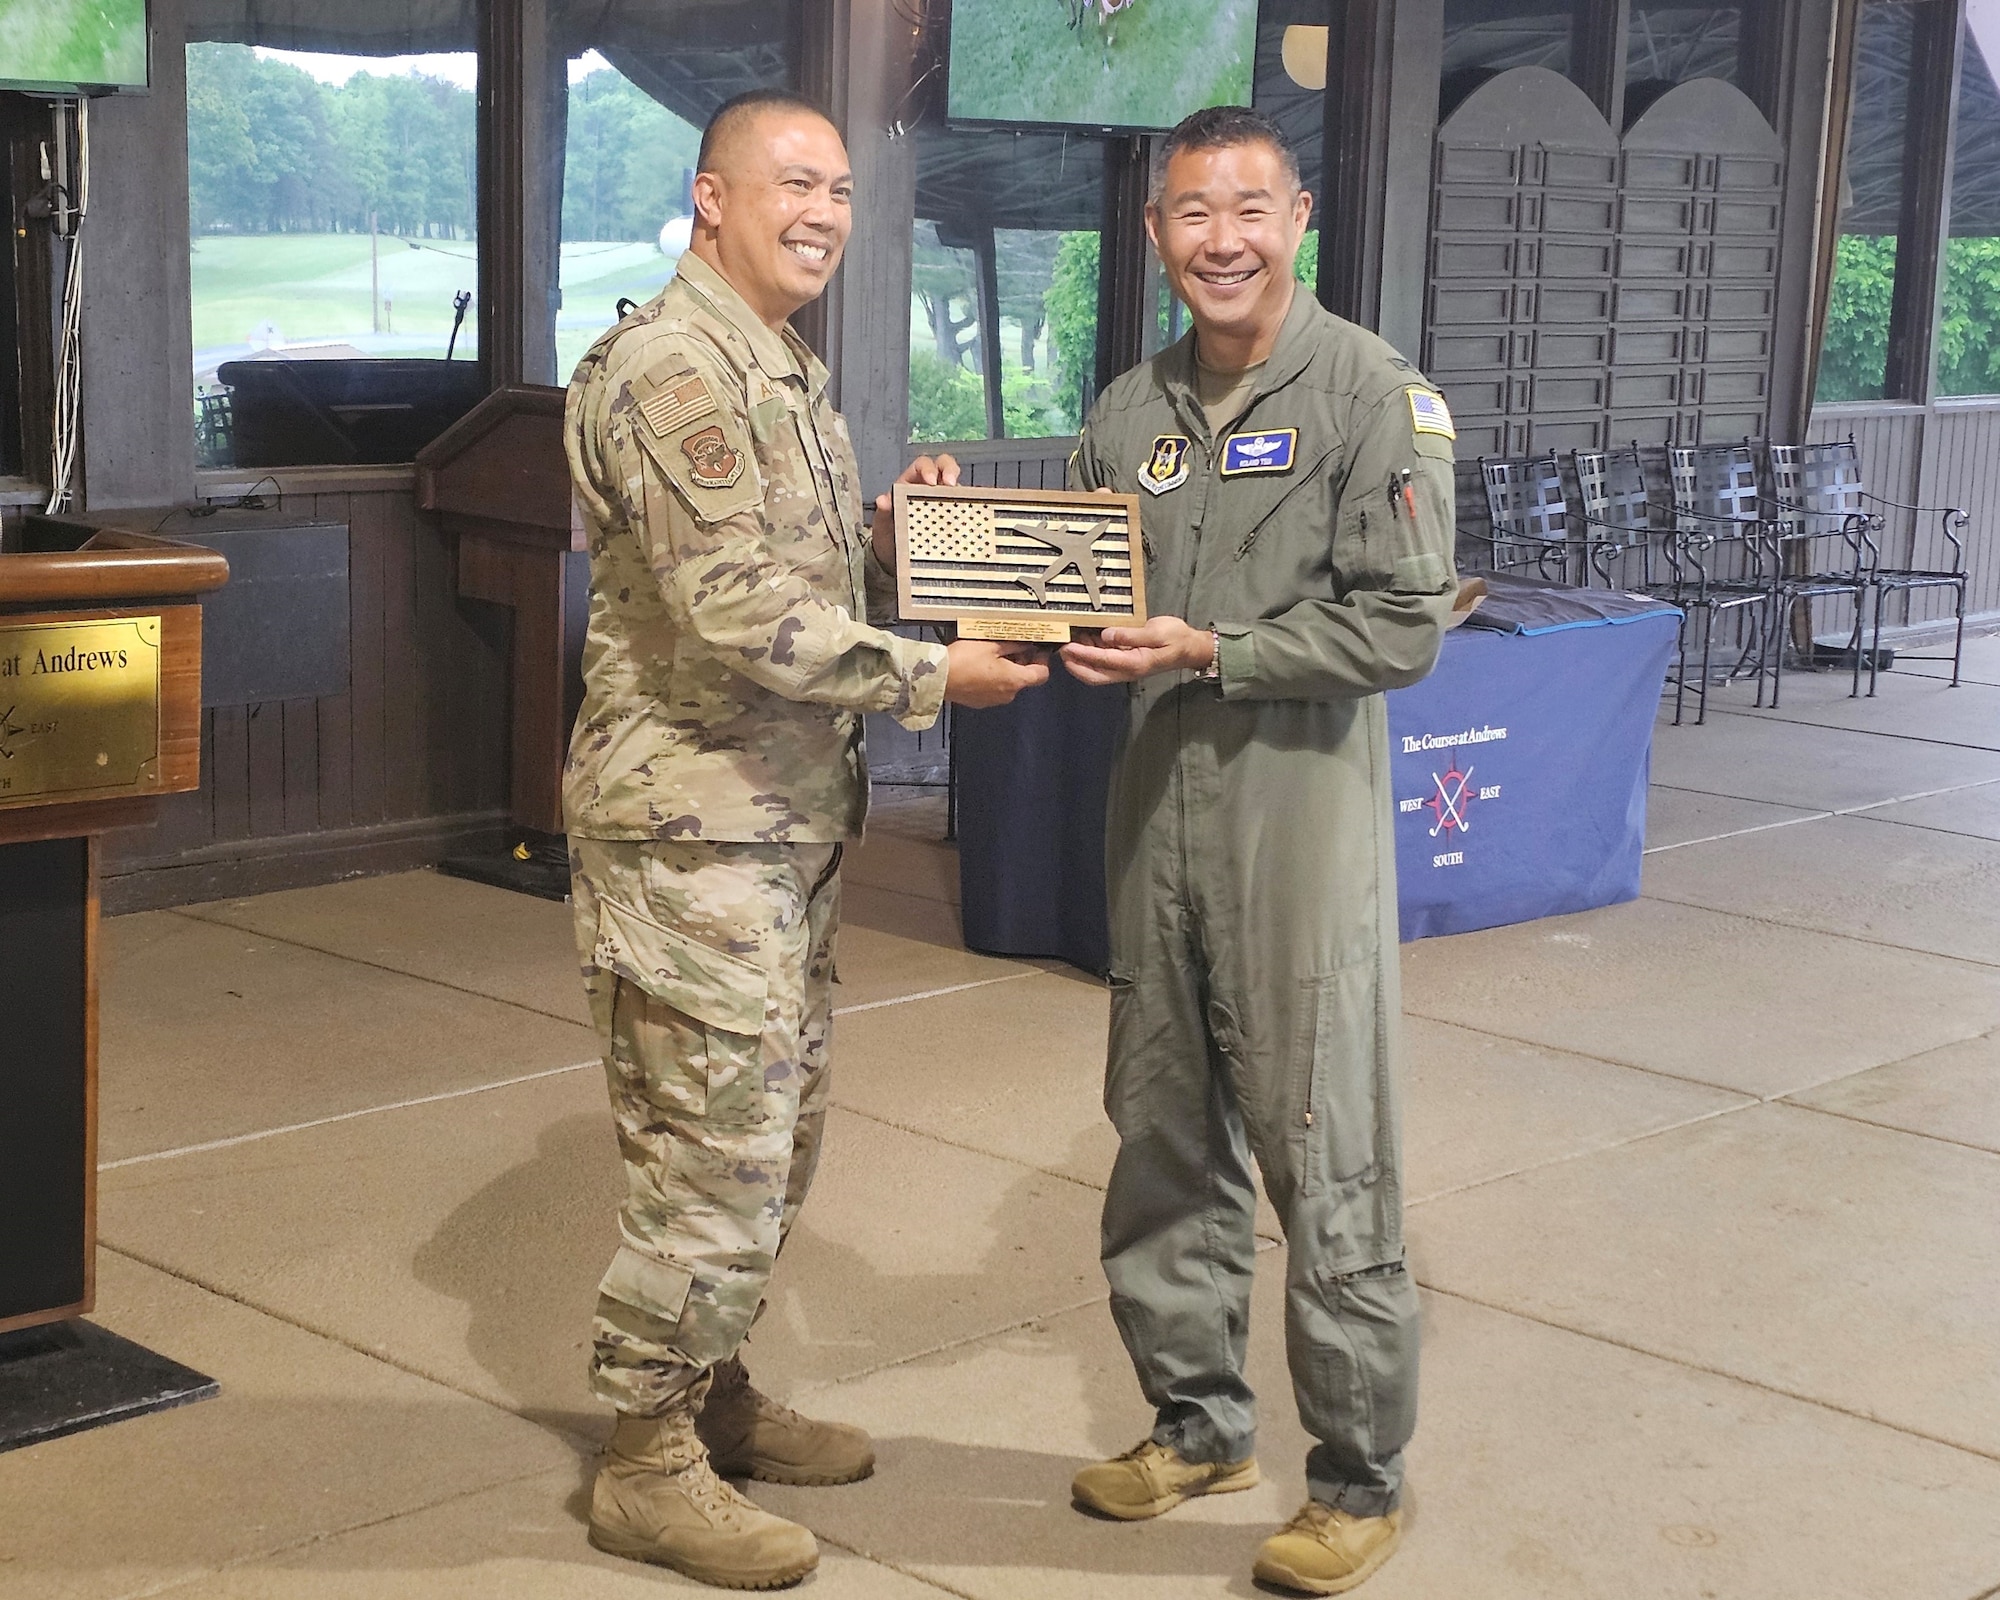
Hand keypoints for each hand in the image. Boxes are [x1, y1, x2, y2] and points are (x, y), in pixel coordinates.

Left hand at [873, 453, 961, 567]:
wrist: (894, 556)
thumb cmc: (889, 533)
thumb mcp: (883, 522)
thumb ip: (883, 511)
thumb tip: (883, 501)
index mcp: (911, 482)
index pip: (923, 465)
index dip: (928, 468)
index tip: (930, 481)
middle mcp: (929, 488)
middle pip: (945, 467)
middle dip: (950, 470)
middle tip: (951, 484)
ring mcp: (943, 502)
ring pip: (957, 487)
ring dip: (961, 491)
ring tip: (962, 503)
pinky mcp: (952, 518)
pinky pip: (963, 510)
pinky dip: (967, 512)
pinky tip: (967, 520)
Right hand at [943, 639, 1050, 707]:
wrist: (938, 678)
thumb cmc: (963, 661)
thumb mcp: (992, 645)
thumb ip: (1013, 645)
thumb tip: (1025, 643)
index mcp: (1015, 680)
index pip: (1042, 674)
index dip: (1042, 660)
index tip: (1037, 650)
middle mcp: (1008, 694)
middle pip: (1024, 678)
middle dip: (1021, 662)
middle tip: (1013, 646)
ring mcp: (994, 700)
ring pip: (1008, 683)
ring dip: (1006, 669)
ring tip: (993, 653)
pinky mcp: (980, 701)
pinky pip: (994, 688)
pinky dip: (993, 678)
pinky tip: (981, 665)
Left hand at [1059, 616, 1213, 684]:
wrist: (1190, 647)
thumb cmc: (1176, 639)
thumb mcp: (1157, 632)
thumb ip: (1130, 634)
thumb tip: (1106, 635)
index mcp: (1134, 664)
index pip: (1102, 661)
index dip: (1083, 654)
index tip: (1067, 646)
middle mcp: (1126, 669)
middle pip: (1093, 675)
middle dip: (1074, 664)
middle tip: (1060, 649)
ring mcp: (1125, 667)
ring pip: (1096, 669)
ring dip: (1081, 658)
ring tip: (1068, 640)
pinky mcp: (1125, 660)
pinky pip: (1103, 661)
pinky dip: (1091, 652)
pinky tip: (1084, 637)